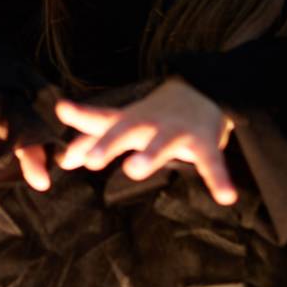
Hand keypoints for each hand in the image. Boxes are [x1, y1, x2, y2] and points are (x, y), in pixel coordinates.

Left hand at [54, 78, 236, 204]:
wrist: (204, 89)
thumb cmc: (155, 114)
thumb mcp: (124, 122)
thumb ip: (94, 138)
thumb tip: (63, 160)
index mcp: (128, 120)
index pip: (100, 120)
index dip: (80, 119)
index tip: (61, 113)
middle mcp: (148, 124)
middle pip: (126, 131)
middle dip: (108, 143)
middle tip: (90, 159)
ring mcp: (176, 132)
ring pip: (162, 143)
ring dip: (149, 155)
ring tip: (133, 170)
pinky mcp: (204, 143)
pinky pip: (212, 163)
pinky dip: (219, 179)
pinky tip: (225, 197)